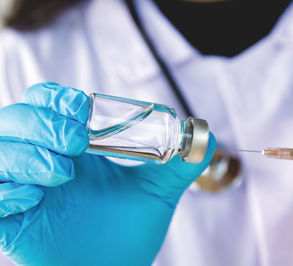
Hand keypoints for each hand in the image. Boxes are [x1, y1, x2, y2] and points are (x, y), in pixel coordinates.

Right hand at [0, 82, 215, 265]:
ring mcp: (23, 189)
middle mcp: (42, 161)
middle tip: (77, 142)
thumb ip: (181, 162)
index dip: (58, 100)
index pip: (47, 103)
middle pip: (15, 118)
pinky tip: (31, 199)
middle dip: (42, 123)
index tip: (83, 111)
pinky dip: (4, 190)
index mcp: (72, 148)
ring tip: (63, 173)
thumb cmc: (128, 232)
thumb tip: (209, 137)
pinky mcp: (10, 220)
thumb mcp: (157, 192)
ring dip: (25, 154)